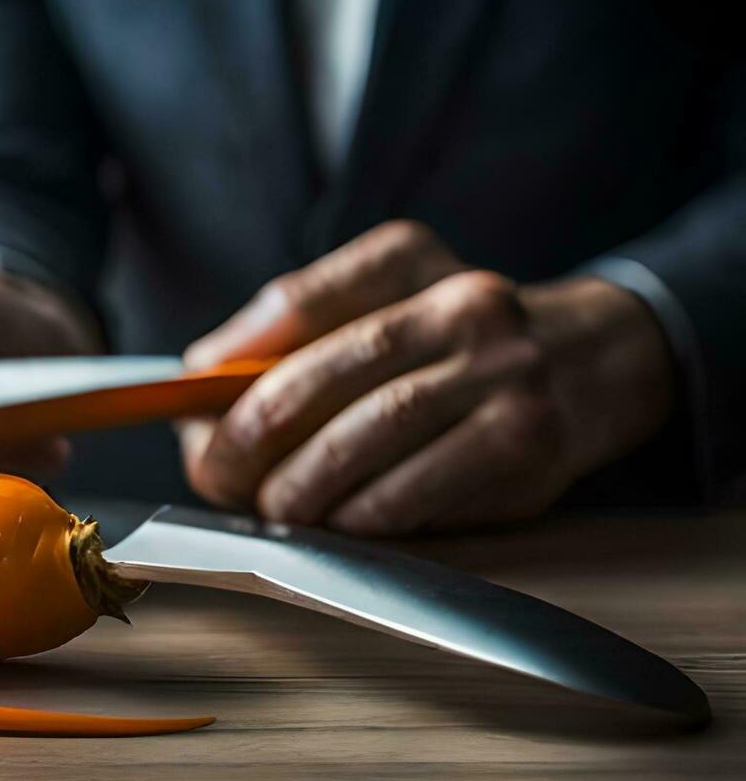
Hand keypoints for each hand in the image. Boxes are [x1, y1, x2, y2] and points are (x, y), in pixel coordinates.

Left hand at [180, 221, 675, 534]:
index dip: (228, 360)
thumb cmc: (452, 344)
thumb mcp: (383, 304)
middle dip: (252, 437)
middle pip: (327, 374)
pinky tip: (337, 522)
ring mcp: (504, 372)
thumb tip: (196, 382)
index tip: (186, 402)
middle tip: (217, 475)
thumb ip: (294, 333)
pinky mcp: (527, 442)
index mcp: (407, 258)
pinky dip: (361, 514)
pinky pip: (419, 489)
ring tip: (273, 507)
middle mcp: (463, 304)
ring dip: (303, 485)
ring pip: (371, 434)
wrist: (594, 361)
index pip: (298, 301)